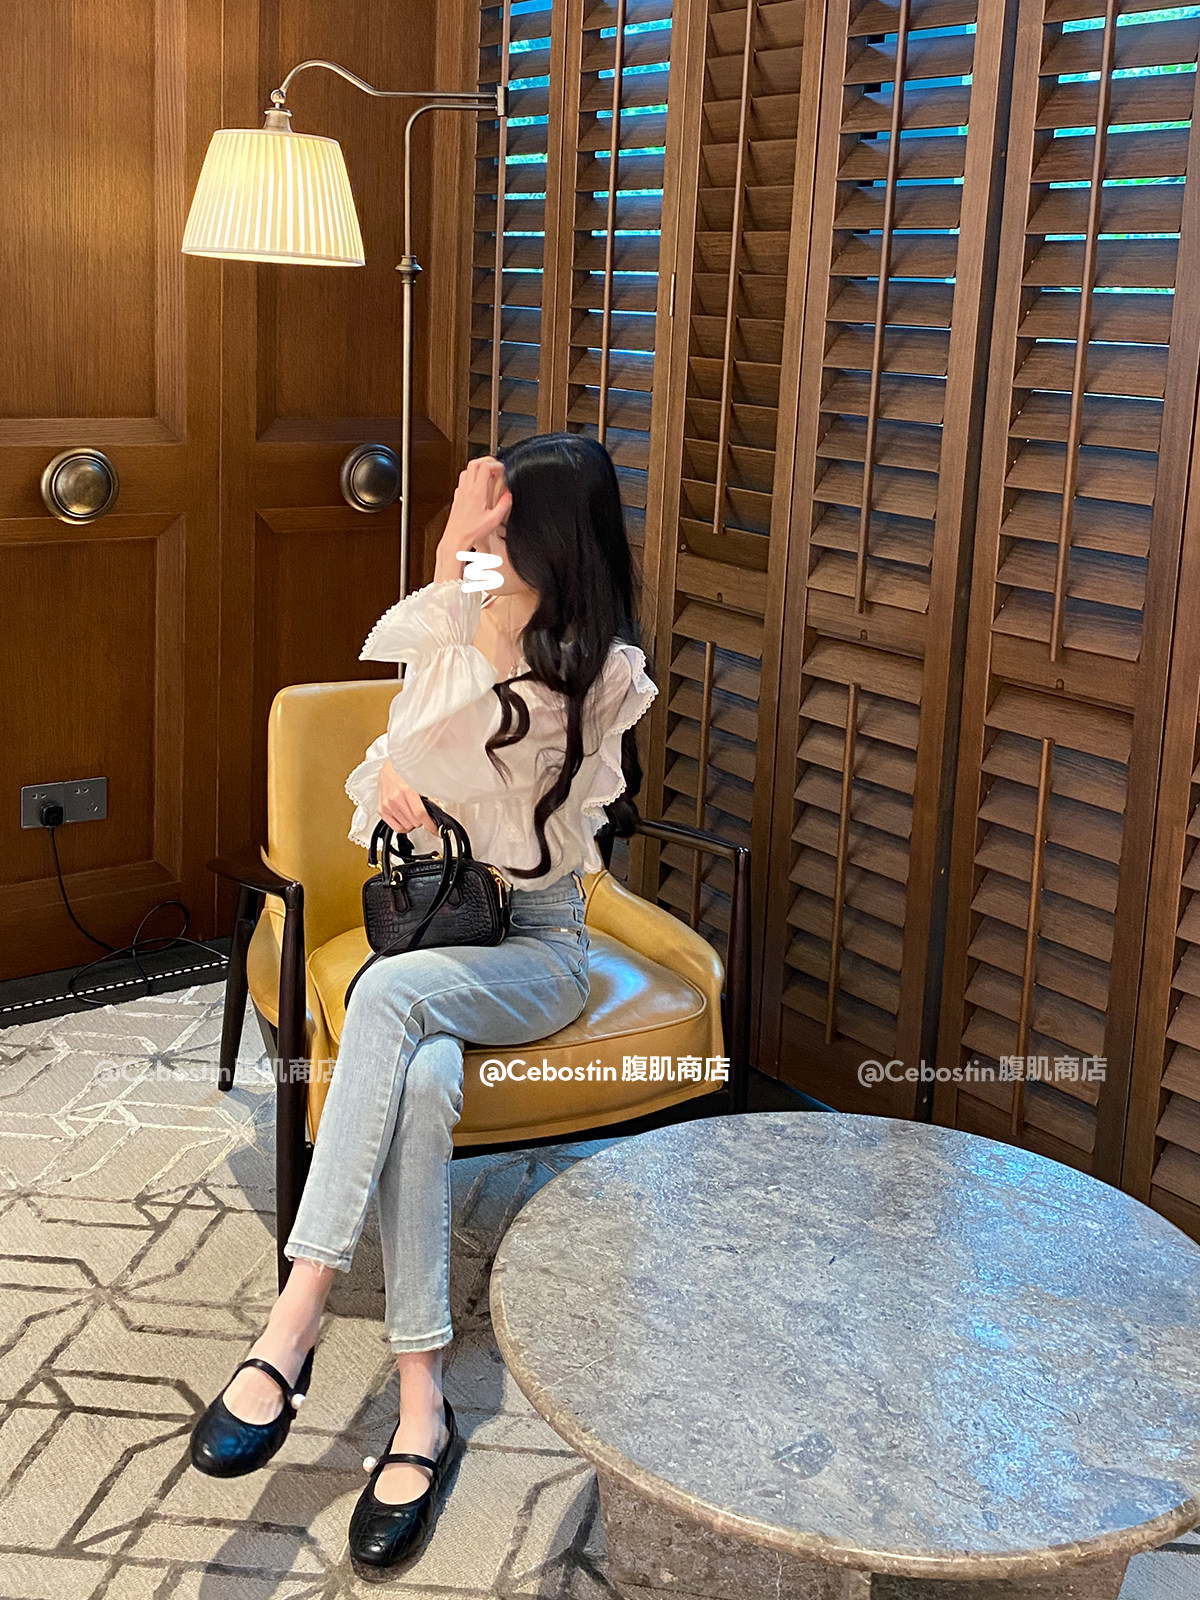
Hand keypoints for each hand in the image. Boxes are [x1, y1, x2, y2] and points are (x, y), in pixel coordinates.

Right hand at [378, 760, 433, 833]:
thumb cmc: (403, 775)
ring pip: (406, 827)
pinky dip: (404, 827)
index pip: (420, 814)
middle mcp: (395, 799)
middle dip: (422, 821)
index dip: (430, 825)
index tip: (435, 829)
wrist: (388, 771)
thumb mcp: (419, 784)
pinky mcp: (382, 810)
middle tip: (423, 815)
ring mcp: (387, 806)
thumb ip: (429, 799)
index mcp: (406, 791)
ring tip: (413, 815)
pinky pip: (396, 828)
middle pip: (414, 822)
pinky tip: (406, 820)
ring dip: (412, 824)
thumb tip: (436, 813)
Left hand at [434, 457, 511, 583]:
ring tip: (487, 474)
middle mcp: (467, 489)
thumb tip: (508, 496)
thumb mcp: (494, 520)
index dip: (495, 464)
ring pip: (467, 470)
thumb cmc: (471, 532)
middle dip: (487, 461)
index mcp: (477, 492)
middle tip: (495, 466)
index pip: (485, 467)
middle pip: (474, 463)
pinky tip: (477, 486)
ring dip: (478, 468)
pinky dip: (471, 478)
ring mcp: (460, 492)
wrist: (455, 539)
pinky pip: (462, 481)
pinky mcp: (457, 498)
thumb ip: (503, 506)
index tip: (502, 469)